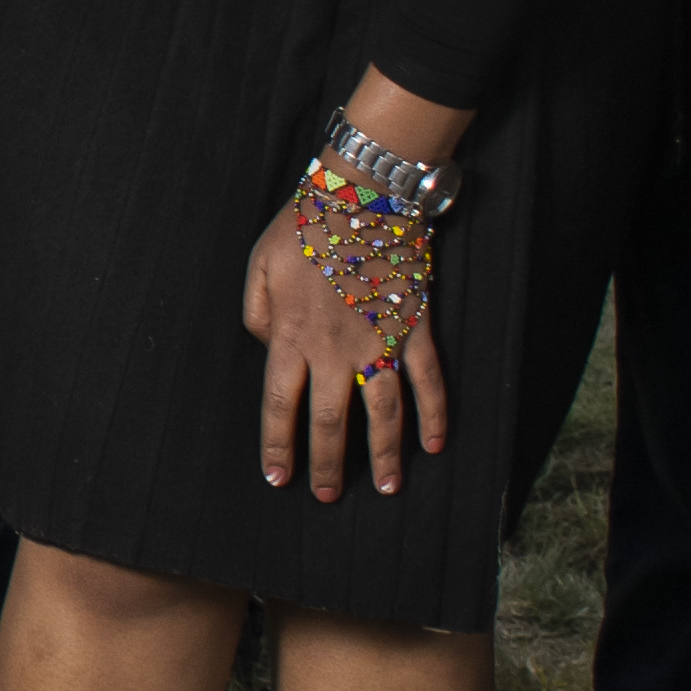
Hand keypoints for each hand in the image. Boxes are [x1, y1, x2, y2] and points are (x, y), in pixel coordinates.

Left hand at [240, 171, 447, 497]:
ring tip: (386, 488)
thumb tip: (263, 347)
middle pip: (331, 421)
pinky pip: (428, 381)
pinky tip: (434, 445)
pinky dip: (435, 415)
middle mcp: (335, 350)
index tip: (279, 477)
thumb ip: (255, 313)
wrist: (362, 194)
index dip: (279, 445)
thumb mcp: (258, 264)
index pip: (281, 405)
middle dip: (328, 463)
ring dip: (385, 455)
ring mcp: (379, 342)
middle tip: (327, 495)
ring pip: (383, 414)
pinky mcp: (415, 329)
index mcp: (291, 336)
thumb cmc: (304, 225)